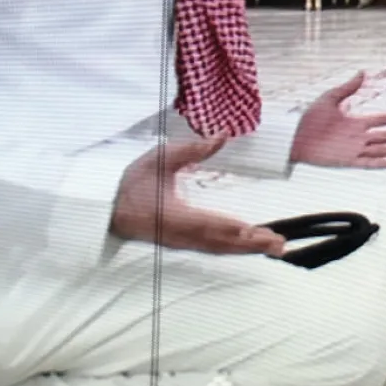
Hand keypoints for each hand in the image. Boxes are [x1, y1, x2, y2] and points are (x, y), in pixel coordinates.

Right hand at [112, 137, 286, 255]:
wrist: (106, 209)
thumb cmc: (133, 182)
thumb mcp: (160, 158)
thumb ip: (193, 150)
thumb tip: (222, 135)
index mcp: (176, 215)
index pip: (212, 224)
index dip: (237, 230)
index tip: (260, 233)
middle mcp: (182, 234)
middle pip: (223, 242)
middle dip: (252, 244)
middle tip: (280, 245)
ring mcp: (182, 242)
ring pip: (220, 249)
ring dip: (248, 249)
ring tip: (275, 248)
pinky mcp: (182, 243)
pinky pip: (213, 249)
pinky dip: (234, 249)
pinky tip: (250, 247)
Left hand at [291, 72, 385, 168]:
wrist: (293, 137)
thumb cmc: (309, 118)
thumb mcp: (329, 98)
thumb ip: (347, 87)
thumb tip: (362, 72)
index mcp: (356, 122)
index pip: (382, 119)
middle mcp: (358, 136)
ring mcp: (354, 149)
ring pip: (381, 149)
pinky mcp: (347, 160)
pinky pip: (369, 163)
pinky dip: (382, 163)